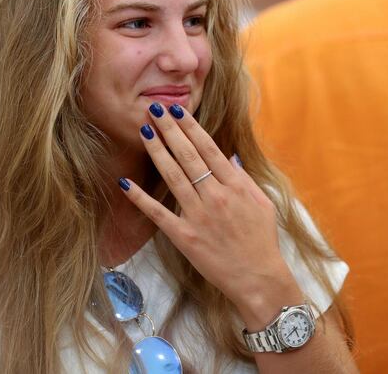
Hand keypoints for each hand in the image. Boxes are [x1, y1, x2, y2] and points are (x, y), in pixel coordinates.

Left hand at [119, 102, 301, 322]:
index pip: (207, 148)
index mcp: (234, 185)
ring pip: (172, 175)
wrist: (259, 278)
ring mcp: (197, 215)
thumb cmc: (262, 241)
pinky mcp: (183, 236)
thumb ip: (243, 178)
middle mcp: (214, 196)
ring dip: (156, 151)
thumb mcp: (261, 203)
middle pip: (187, 155)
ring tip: (144, 130)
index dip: (190, 127)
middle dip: (169, 129)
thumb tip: (228, 157)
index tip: (177, 110)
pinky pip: (158, 212)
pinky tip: (125, 182)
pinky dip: (139, 197)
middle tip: (154, 109)